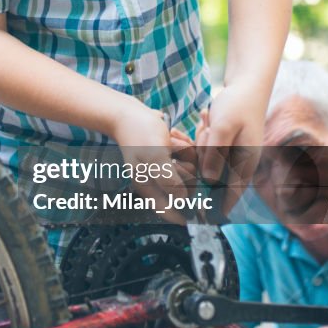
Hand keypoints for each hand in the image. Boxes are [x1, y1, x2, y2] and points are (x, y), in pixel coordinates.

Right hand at [110, 102, 191, 222]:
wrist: (130, 113)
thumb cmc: (139, 134)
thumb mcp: (154, 156)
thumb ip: (168, 179)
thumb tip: (182, 199)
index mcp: (150, 188)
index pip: (169, 212)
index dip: (184, 214)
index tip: (197, 209)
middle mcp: (159, 182)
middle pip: (188, 187)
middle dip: (186, 169)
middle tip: (173, 154)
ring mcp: (167, 169)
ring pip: (192, 169)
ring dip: (185, 152)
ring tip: (170, 140)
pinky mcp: (172, 156)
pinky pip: (189, 155)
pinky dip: (185, 144)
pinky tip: (173, 135)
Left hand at [194, 85, 264, 213]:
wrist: (247, 86)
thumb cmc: (238, 105)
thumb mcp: (224, 126)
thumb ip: (215, 152)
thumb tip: (207, 179)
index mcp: (245, 164)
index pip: (231, 195)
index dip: (215, 208)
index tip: (199, 217)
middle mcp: (238, 164)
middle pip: (211, 177)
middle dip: (200, 159)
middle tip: (204, 131)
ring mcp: (230, 156)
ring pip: (205, 163)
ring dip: (198, 147)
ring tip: (204, 123)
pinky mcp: (222, 147)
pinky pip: (204, 151)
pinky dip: (198, 141)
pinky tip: (197, 124)